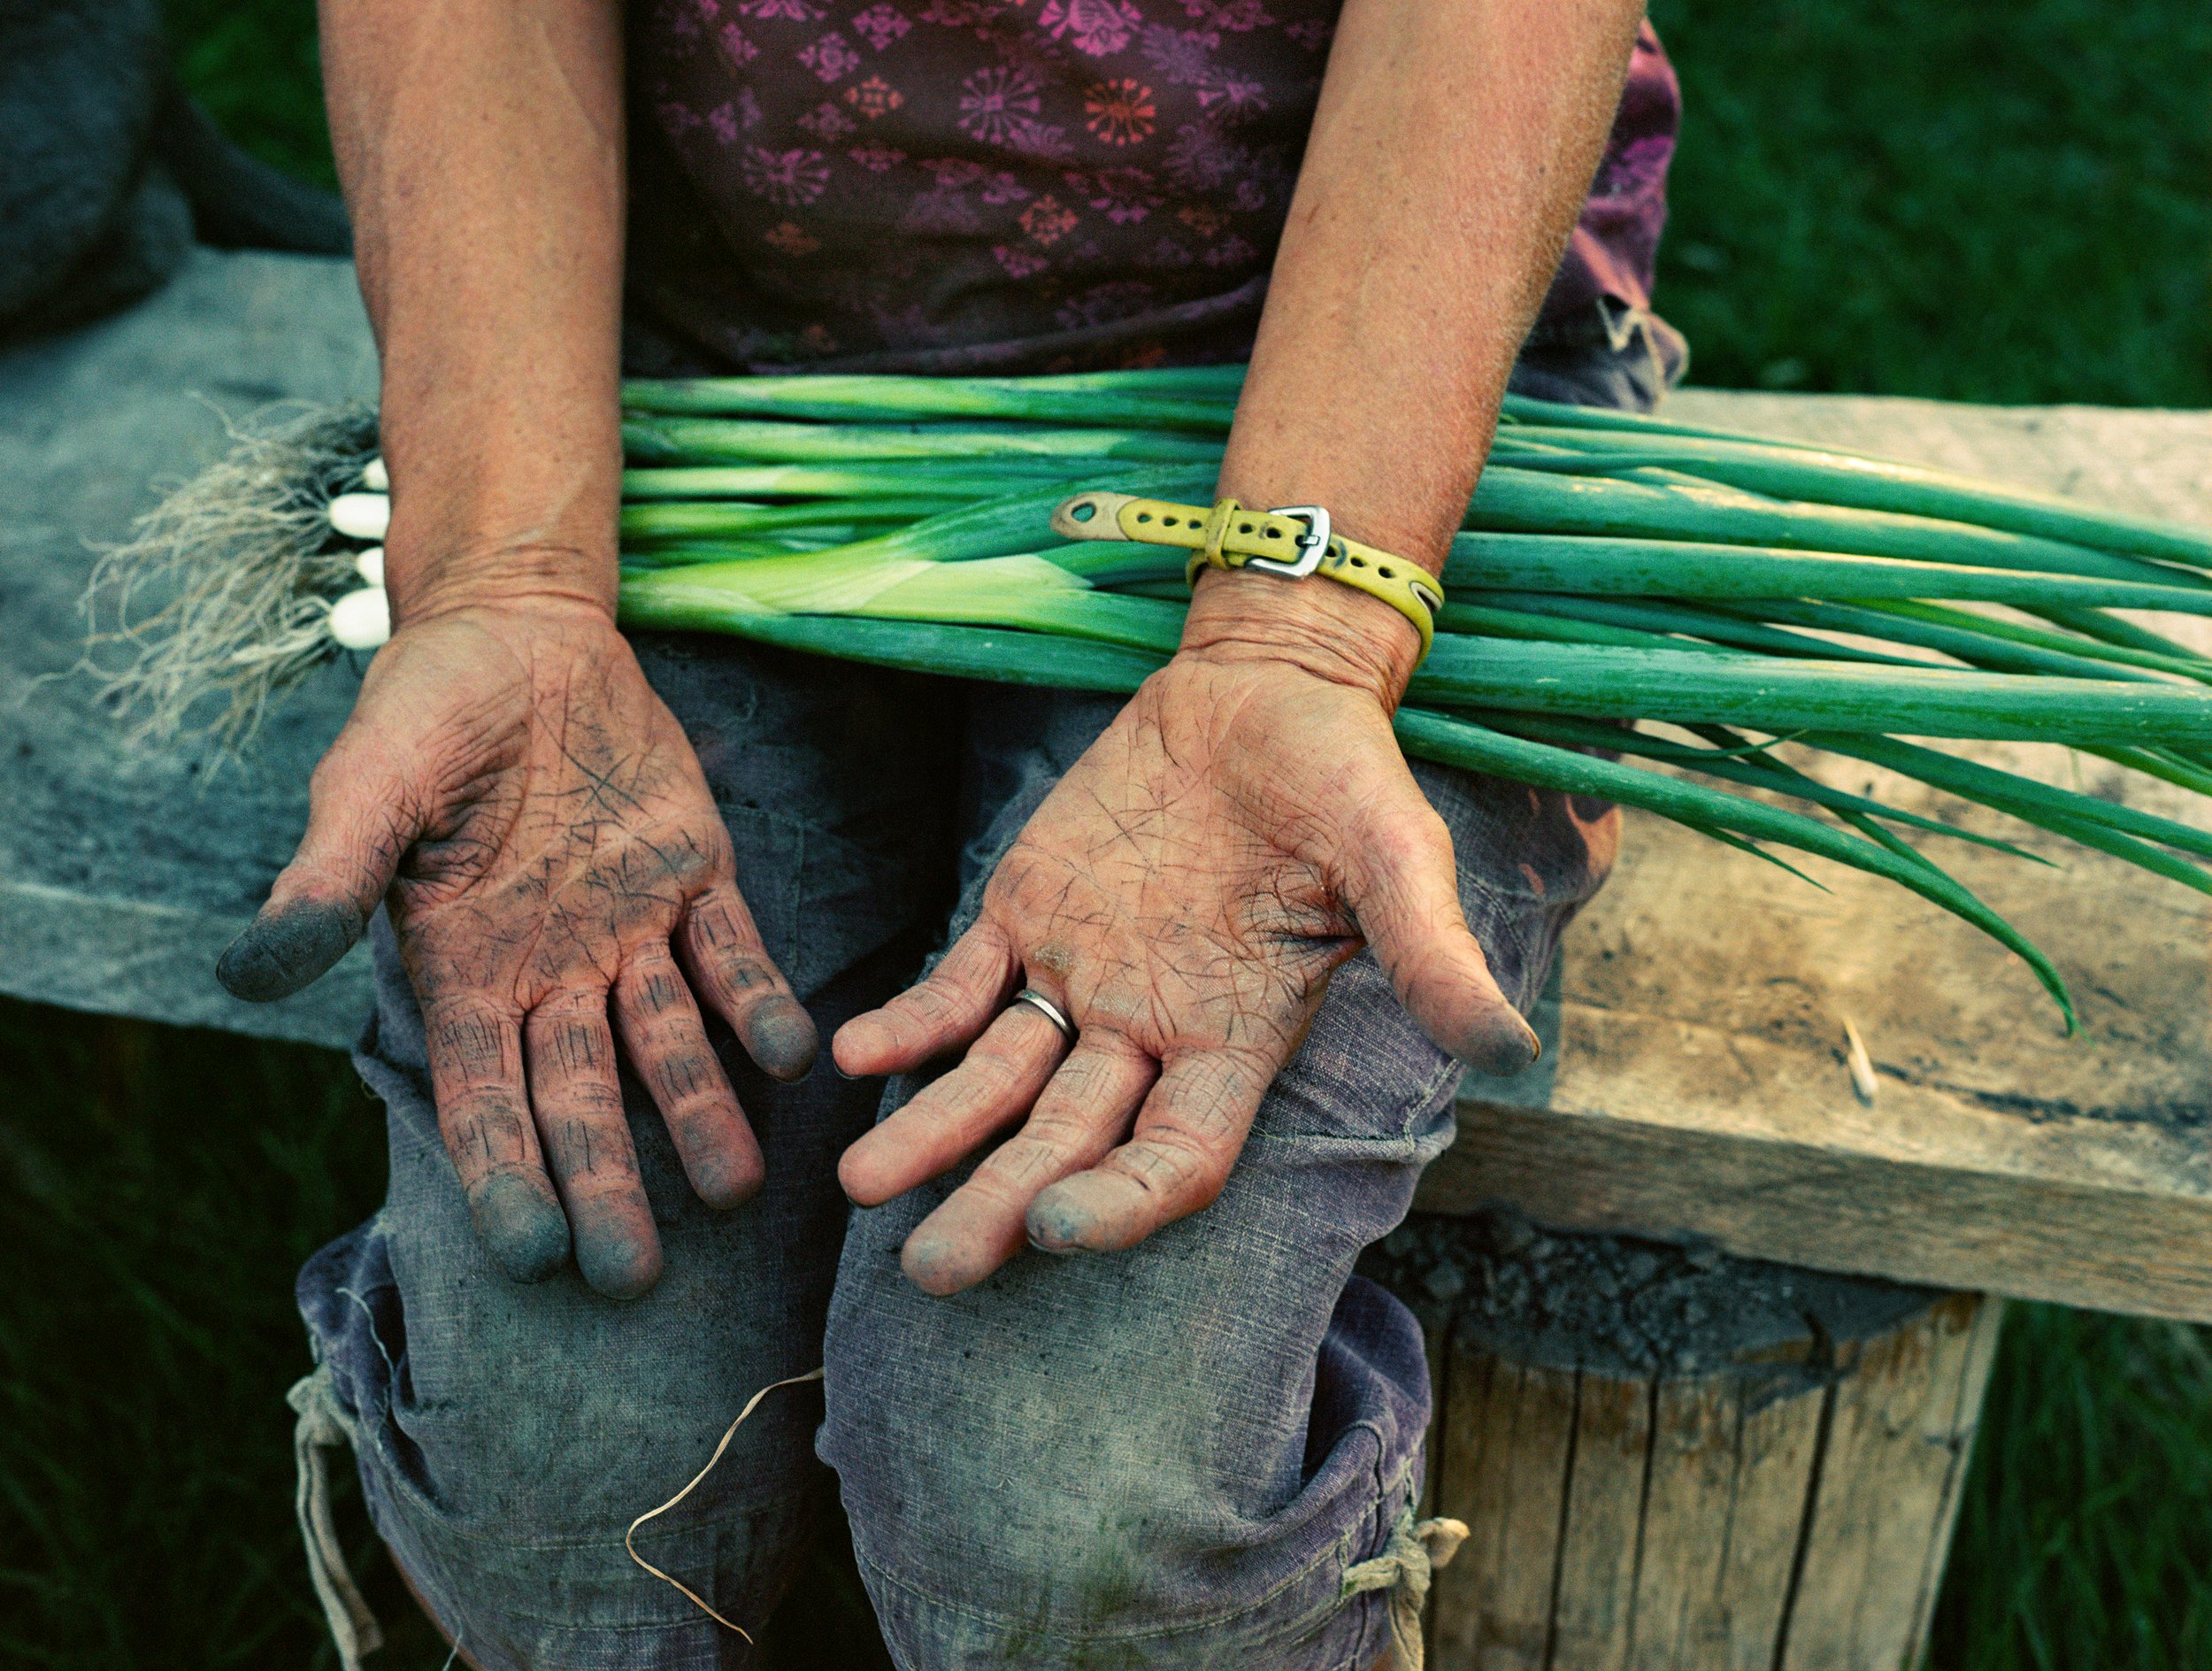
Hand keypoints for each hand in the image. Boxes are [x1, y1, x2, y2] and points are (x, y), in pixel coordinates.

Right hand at [217, 600, 815, 1296]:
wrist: (519, 636)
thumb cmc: (426, 714)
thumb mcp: (368, 786)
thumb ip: (329, 878)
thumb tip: (246, 973)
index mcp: (464, 967)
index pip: (481, 1093)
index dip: (504, 1172)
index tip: (531, 1251)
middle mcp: (552, 969)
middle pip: (580, 1094)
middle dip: (607, 1182)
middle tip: (636, 1278)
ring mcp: (630, 928)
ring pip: (668, 1041)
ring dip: (700, 1112)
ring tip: (735, 1189)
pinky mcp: (696, 875)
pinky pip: (733, 953)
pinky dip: (759, 1000)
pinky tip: (792, 1055)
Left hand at [832, 585, 1538, 1295]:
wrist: (1264, 687)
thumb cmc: (1342, 776)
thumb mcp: (1395, 857)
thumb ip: (1429, 950)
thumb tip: (1508, 1046)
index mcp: (1237, 1041)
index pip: (1177, 1157)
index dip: (1126, 1200)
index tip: (1062, 1230)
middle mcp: (1150, 1032)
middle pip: (1067, 1144)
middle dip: (1000, 1205)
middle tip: (930, 1270)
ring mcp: (1080, 978)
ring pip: (997, 1081)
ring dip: (932, 1130)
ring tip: (861, 1181)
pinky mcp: (1023, 915)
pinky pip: (958, 984)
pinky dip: (910, 1020)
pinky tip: (853, 1050)